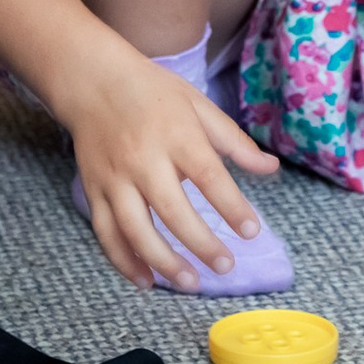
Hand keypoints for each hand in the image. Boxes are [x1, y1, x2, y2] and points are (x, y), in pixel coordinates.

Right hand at [62, 50, 279, 289]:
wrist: (93, 81)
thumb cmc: (153, 93)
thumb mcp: (199, 106)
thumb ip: (234, 141)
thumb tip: (271, 168)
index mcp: (177, 135)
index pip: (209, 176)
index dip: (231, 206)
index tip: (251, 231)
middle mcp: (143, 160)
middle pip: (173, 211)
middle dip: (201, 244)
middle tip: (226, 267)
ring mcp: (114, 178)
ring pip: (135, 230)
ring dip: (163, 262)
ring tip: (191, 283)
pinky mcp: (93, 191)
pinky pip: (106, 233)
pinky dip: (123, 261)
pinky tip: (146, 281)